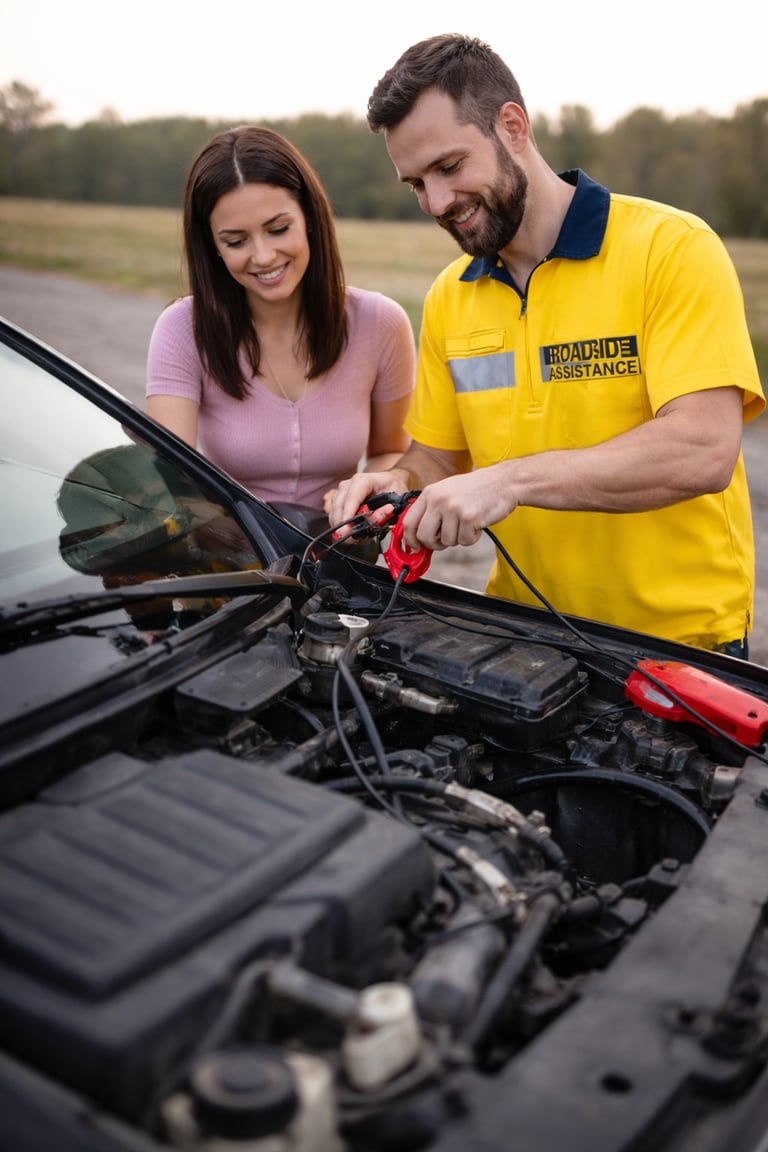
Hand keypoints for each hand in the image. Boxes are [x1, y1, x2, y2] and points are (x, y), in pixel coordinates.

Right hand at [328, 472, 408, 539]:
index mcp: (364, 480)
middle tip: (353, 538)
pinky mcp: (337, 501)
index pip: (352, 497)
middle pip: (339, 506)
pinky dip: (341, 526)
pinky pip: (333, 516)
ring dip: (343, 526)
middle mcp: (349, 485)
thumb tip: (375, 519)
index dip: (348, 514)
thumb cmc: (392, 489)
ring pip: (334, 512)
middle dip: (344, 524)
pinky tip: (352, 530)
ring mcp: (341, 492)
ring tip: (356, 534)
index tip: (347, 529)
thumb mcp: (397, 499)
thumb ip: (386, 512)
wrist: (388, 483)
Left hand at [401, 468, 516, 551]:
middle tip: (445, 540)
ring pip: (446, 541)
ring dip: (458, 538)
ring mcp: (453, 508)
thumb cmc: (476, 489)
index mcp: (430, 493)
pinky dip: (472, 538)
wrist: (503, 481)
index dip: (411, 539)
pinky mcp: (469, 518)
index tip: (416, 547)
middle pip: (424, 536)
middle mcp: (439, 499)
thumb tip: (417, 536)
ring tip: (467, 524)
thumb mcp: (447, 491)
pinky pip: (464, 541)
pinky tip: (476, 524)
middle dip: (435, 544)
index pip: (409, 522)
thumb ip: (431, 510)